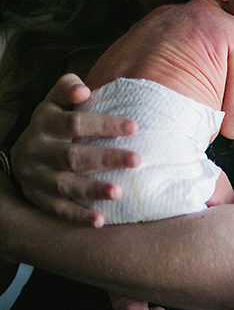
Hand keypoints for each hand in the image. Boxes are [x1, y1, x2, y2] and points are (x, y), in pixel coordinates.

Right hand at [10, 73, 139, 225]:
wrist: (21, 153)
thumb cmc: (53, 123)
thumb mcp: (54, 102)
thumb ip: (67, 88)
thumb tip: (83, 90)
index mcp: (45, 123)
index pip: (75, 122)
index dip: (104, 124)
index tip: (135, 127)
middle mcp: (37, 150)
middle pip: (72, 155)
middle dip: (105, 158)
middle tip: (137, 160)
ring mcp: (36, 176)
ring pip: (64, 185)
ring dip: (92, 190)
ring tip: (118, 192)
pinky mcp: (38, 197)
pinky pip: (58, 209)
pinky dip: (78, 215)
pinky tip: (100, 221)